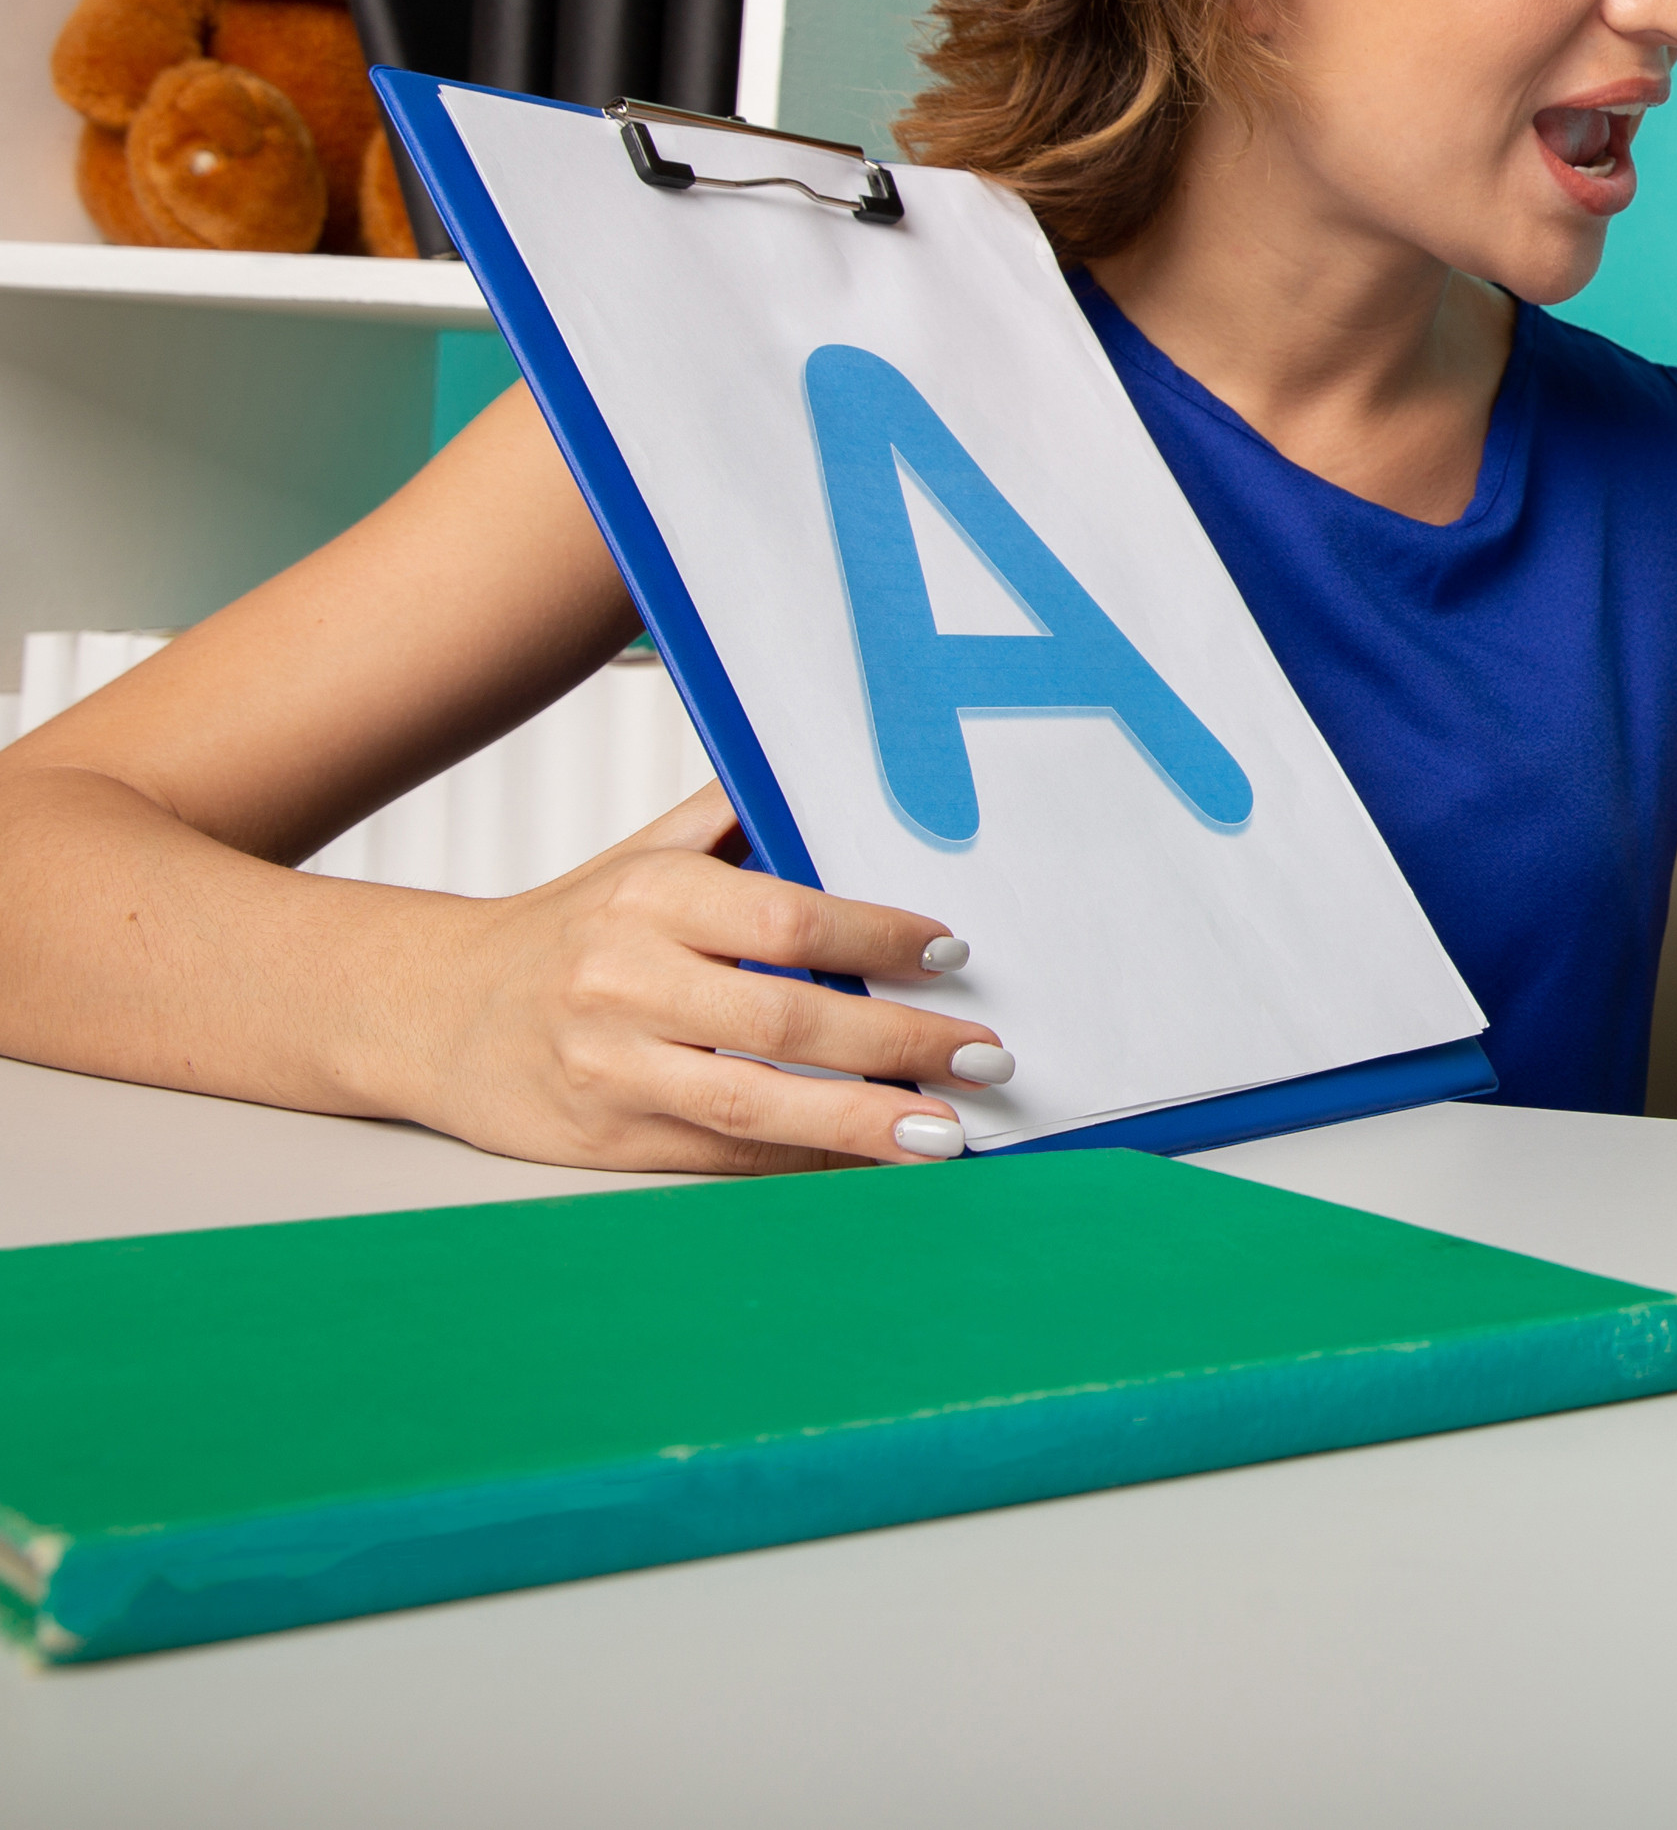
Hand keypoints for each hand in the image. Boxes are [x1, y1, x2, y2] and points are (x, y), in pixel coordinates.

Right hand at [389, 784, 1011, 1173]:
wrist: (426, 1009)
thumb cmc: (566, 928)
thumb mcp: (643, 854)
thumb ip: (739, 819)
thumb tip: (847, 782)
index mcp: (649, 897)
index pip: (788, 918)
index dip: (880, 940)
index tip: (954, 954)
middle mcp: (624, 981)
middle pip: (788, 1019)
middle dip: (901, 1043)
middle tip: (984, 1057)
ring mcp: (611, 1068)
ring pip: (759, 1101)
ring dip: (865, 1122)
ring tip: (946, 1131)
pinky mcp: (604, 1139)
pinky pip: (724, 1154)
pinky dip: (805, 1159)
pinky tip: (868, 1159)